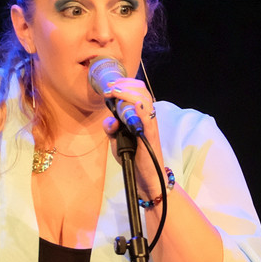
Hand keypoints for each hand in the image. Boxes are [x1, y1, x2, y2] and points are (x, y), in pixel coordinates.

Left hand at [98, 78, 167, 199]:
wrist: (145, 177)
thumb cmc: (133, 158)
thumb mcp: (116, 141)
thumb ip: (111, 129)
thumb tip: (110, 119)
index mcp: (140, 116)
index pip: (137, 92)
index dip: (125, 84)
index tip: (110, 86)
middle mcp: (147, 118)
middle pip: (142, 92)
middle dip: (125, 86)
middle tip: (111, 88)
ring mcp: (150, 126)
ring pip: (145, 101)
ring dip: (129, 94)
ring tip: (116, 92)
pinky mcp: (151, 136)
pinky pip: (149, 120)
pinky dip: (143, 110)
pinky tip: (136, 104)